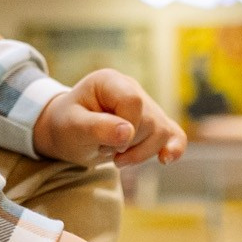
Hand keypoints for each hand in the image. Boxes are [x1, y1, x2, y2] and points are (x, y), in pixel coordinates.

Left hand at [34, 69, 187, 167]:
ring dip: (140, 154)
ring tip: (117, 157)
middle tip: (104, 148)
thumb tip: (128, 132)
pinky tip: (166, 160)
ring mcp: (146, 107)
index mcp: (110, 81)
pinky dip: (174, 148)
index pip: (133, 102)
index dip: (125, 127)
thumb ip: (98, 127)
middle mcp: (132, 88)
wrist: (66, 134)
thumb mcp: (72, 127)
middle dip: (128, 145)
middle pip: (148, 120)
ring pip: (162, 132)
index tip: (106, 142)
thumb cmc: (66, 126)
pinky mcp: (154, 125)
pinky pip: (174, 135)